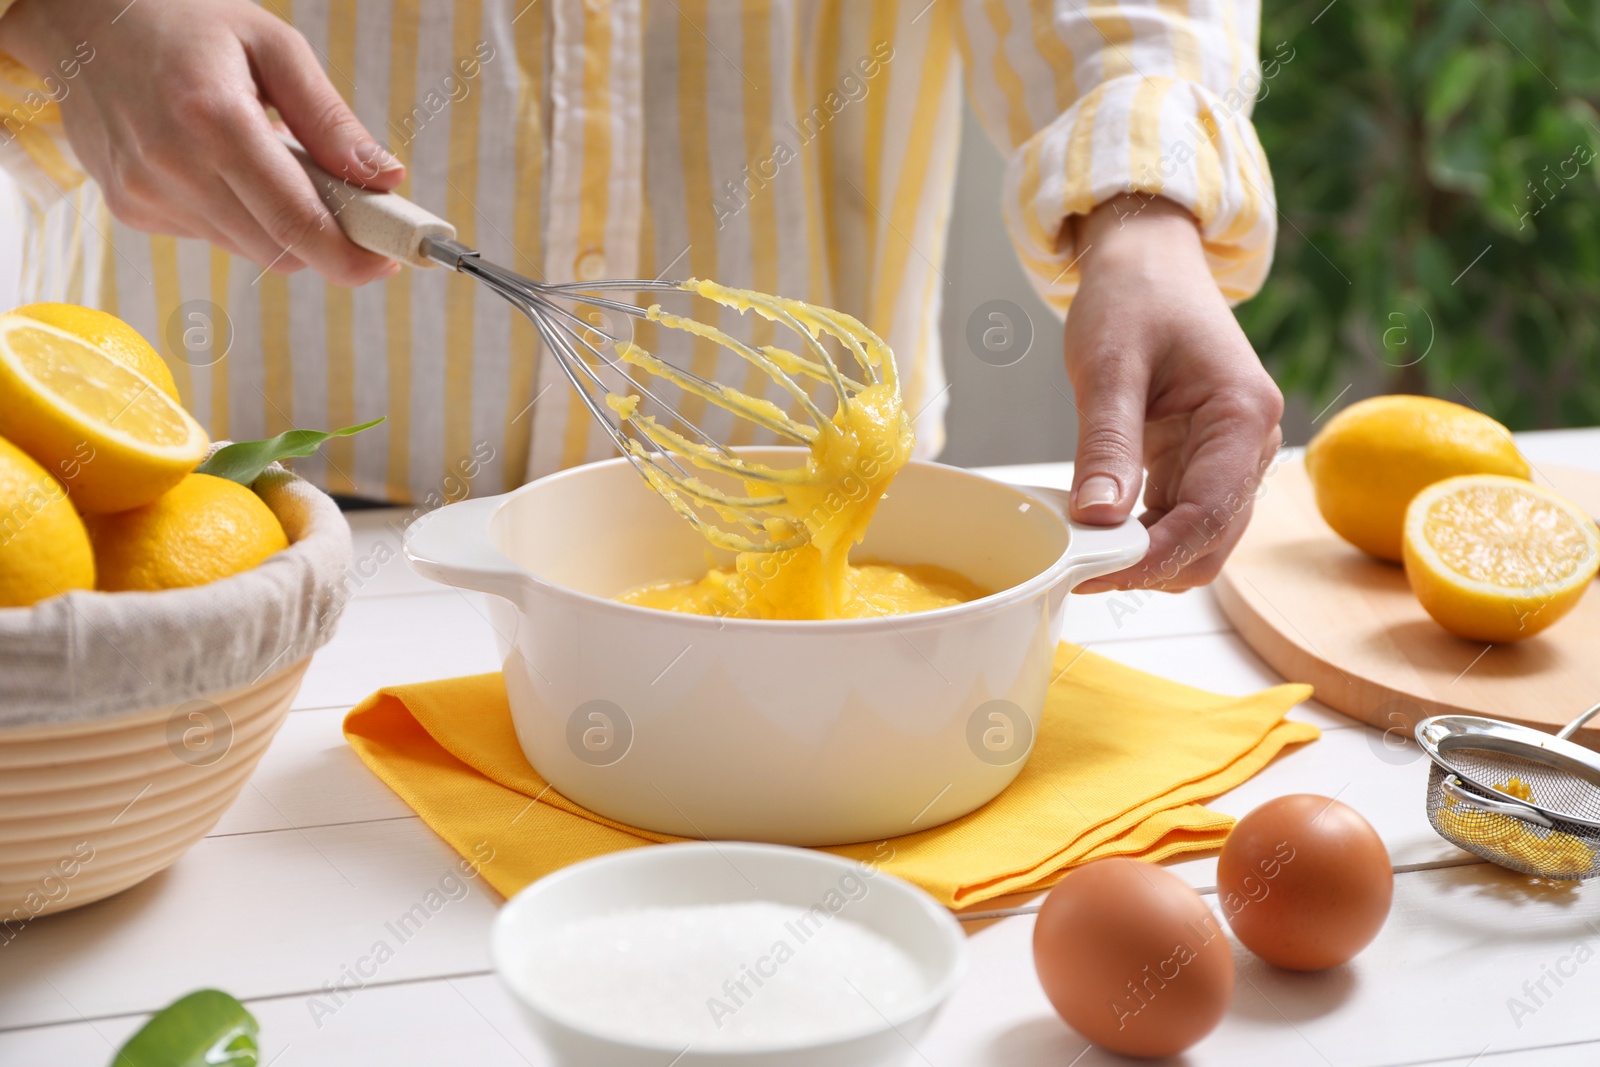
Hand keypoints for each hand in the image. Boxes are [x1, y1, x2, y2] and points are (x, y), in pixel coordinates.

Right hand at [0, 0, 401, 284]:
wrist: (79, 18)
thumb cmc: (183, 20)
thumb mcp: (273, 46)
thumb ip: (329, 119)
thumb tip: (384, 178)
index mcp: (214, 119)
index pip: (298, 224)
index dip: (354, 256)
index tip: (389, 258)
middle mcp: (172, 166)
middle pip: (281, 250)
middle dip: (327, 238)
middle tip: (349, 203)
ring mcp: (145, 194)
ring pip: (251, 249)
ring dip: (280, 224)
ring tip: (272, 163)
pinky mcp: (130, 209)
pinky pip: (213, 236)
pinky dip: (238, 215)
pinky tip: (220, 165)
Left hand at [1063, 194, 1283, 591]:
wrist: (1147, 261)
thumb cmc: (1135, 295)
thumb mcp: (1110, 363)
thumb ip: (1108, 443)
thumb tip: (1099, 518)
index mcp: (1243, 415)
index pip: (1208, 514)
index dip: (1153, 556)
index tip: (1094, 574)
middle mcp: (1250, 444)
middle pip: (1211, 542)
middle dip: (1148, 565)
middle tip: (1076, 570)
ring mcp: (1229, 457)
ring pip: (1196, 540)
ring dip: (1143, 556)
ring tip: (1079, 550)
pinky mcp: (1200, 462)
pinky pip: (1176, 518)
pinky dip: (1138, 534)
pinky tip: (1094, 529)